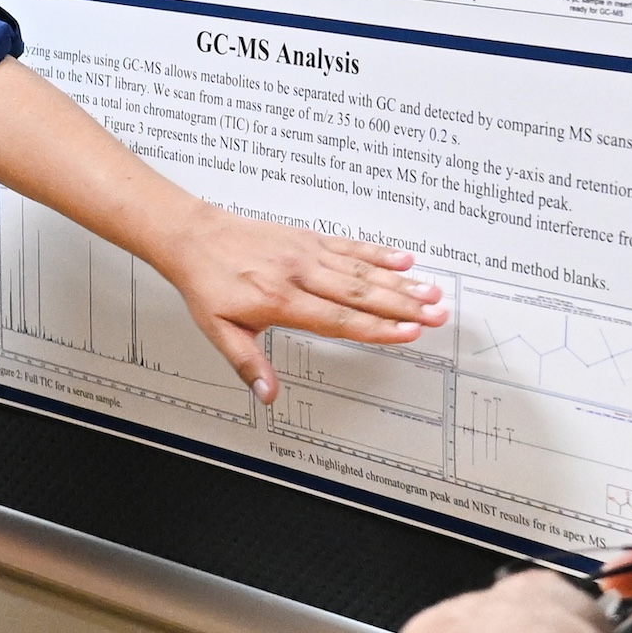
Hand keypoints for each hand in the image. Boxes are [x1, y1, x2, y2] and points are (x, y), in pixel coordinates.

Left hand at [143, 205, 443, 403]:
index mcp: (280, 300)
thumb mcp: (219, 331)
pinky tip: (403, 261)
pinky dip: (377, 254)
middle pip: (359, 294)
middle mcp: (298, 274)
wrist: (193, 237)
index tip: (408, 334)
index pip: (339, 320)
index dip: (377, 329)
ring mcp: (305, 254)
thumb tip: (267, 395)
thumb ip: (248, 364)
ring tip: (431, 292)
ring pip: (360, 270)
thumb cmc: (207, 284)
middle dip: (402, 306)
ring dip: (399, 282)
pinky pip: (348, 246)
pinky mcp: (307, 239)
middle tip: (437, 314)